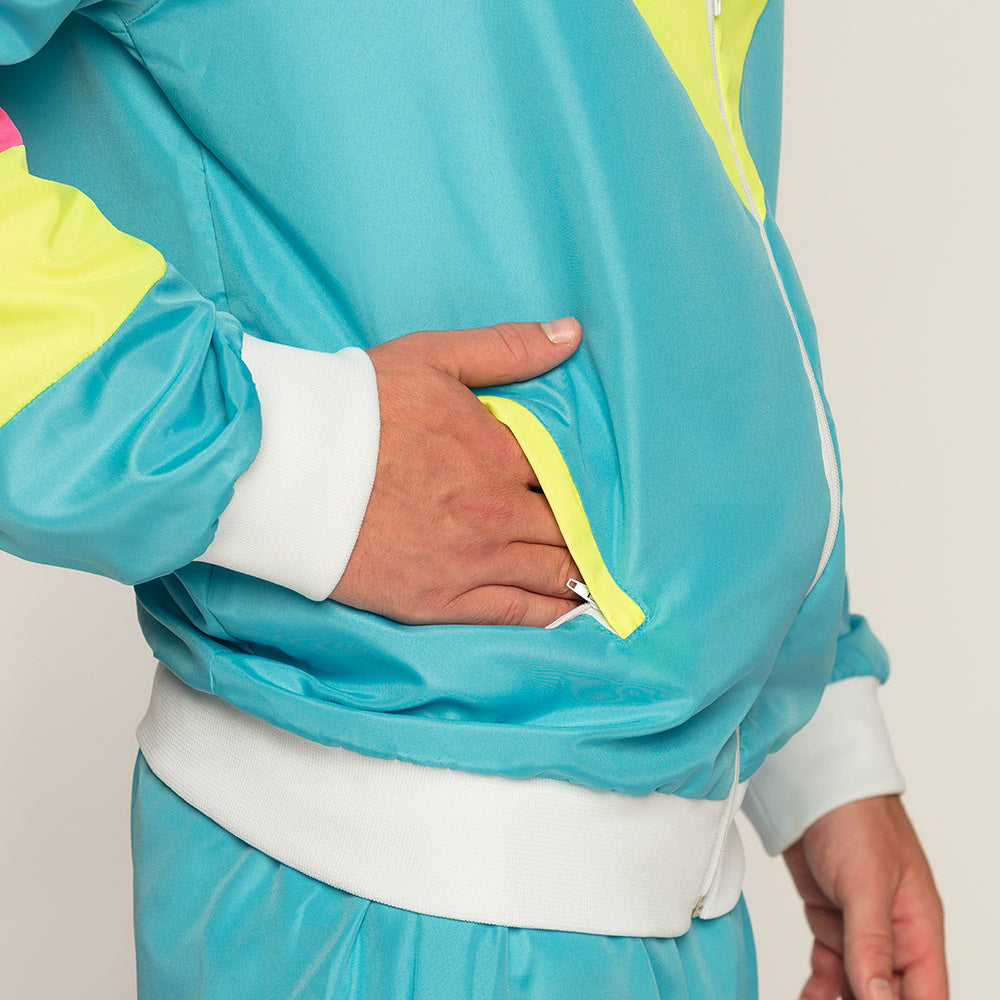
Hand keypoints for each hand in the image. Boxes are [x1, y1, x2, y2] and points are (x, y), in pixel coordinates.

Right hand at [331, 317, 583, 625]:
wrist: (285, 465)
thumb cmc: (354, 406)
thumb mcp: (433, 358)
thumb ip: (506, 349)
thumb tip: (571, 334)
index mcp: (499, 453)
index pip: (564, 477)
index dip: (577, 488)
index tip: (585, 496)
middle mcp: (495, 511)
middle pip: (564, 529)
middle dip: (581, 534)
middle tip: (595, 541)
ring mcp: (470, 560)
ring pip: (550, 573)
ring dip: (579, 576)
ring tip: (599, 582)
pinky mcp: (439, 599)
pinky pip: (515, 613)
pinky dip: (551, 614)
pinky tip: (571, 612)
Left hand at [783, 795, 946, 999]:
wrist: (812, 783)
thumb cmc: (853, 817)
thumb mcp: (866, 883)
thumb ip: (872, 943)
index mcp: (918, 928)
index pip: (926, 995)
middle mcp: (894, 934)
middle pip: (890, 995)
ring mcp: (860, 927)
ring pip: (857, 986)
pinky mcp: (830, 919)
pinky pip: (831, 967)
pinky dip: (819, 986)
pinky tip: (808, 997)